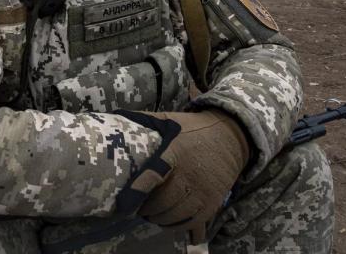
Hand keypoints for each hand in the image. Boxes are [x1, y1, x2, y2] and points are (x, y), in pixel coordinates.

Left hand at [136, 110, 249, 242]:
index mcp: (175, 152)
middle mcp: (190, 174)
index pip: (154, 174)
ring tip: (151, 214)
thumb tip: (113, 120)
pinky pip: (192, 222)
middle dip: (146, 209)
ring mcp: (203, 190)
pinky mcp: (213, 202)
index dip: (137, 190)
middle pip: (162, 202)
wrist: (231, 137)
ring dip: (159, 219)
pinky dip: (176, 226)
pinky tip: (168, 221)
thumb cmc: (193, 130)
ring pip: (175, 215)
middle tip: (139, 207)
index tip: (123, 203)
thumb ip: (144, 123)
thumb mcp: (169, 120)